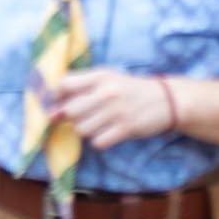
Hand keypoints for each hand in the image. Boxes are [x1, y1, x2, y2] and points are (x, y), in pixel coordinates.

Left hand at [56, 65, 181, 147]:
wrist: (165, 100)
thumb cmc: (130, 89)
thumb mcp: (109, 78)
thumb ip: (82, 86)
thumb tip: (52, 106)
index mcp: (100, 76)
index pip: (65, 84)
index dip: (58, 96)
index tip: (61, 101)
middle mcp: (107, 92)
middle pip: (70, 110)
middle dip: (71, 117)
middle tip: (82, 116)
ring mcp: (116, 111)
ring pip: (82, 129)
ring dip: (86, 130)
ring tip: (97, 125)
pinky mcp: (126, 128)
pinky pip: (98, 142)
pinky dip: (99, 141)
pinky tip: (107, 134)